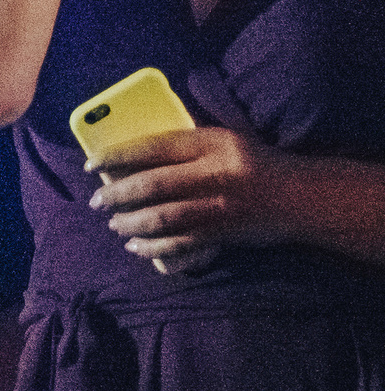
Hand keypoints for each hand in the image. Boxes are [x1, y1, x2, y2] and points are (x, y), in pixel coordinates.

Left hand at [89, 125, 298, 273]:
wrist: (299, 196)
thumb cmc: (251, 164)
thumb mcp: (221, 143)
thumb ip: (182, 149)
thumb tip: (127, 163)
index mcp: (211, 143)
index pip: (153, 146)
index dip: (116, 155)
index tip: (91, 164)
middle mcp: (214, 173)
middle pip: (152, 184)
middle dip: (116, 195)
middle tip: (97, 202)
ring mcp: (219, 206)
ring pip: (162, 217)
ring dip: (130, 223)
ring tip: (114, 224)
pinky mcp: (223, 233)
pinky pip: (179, 243)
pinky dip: (153, 247)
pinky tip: (136, 246)